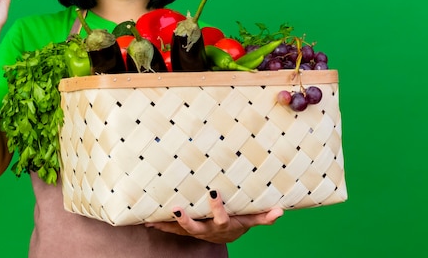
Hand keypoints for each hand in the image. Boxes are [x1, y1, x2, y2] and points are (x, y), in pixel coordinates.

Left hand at [145, 190, 283, 243]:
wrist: (226, 235)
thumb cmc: (239, 221)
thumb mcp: (251, 219)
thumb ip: (264, 217)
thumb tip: (281, 212)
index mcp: (223, 224)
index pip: (221, 217)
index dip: (217, 207)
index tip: (213, 192)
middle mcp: (207, 230)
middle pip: (196, 227)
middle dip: (186, 220)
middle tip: (176, 209)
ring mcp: (195, 231)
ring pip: (180, 230)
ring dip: (167, 224)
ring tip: (153, 219)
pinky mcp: (186, 230)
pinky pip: (171, 230)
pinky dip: (160, 226)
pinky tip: (147, 221)